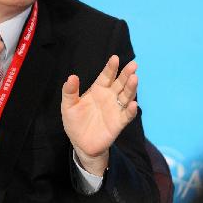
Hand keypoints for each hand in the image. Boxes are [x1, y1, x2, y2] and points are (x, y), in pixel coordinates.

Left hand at [61, 55, 138, 175]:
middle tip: (133, 65)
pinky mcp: (119, 123)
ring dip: (131, 88)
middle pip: (120, 83)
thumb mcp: (68, 106)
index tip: (115, 58)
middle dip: (126, 74)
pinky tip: (132, 104)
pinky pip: (127, 115)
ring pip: (126, 96)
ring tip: (135, 78)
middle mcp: (109, 97)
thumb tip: (72, 76)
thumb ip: (70, 92)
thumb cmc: (75, 122)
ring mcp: (115, 109)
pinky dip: (130, 110)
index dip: (110, 68)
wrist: (81, 144)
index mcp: (98, 90)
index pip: (106, 76)